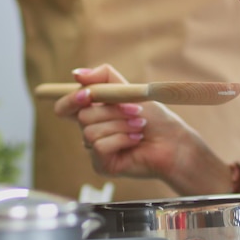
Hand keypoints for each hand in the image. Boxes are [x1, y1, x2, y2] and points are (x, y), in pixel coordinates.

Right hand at [53, 64, 232, 194]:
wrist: (174, 142)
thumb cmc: (155, 118)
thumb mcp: (130, 91)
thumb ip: (105, 78)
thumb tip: (76, 73)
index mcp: (94, 112)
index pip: (65, 107)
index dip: (71, 99)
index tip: (88, 94)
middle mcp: (91, 130)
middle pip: (82, 116)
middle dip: (113, 111)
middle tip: (136, 111)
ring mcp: (95, 149)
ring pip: (91, 132)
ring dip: (121, 125)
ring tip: (140, 126)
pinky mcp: (102, 165)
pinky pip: (100, 147)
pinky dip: (122, 140)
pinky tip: (136, 140)